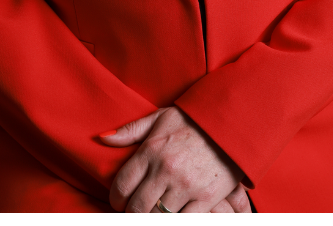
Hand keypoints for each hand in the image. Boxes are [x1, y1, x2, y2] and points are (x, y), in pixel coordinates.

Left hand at [99, 106, 250, 211]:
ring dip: (152, 217)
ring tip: (152, 211)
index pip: (122, 186)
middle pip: (136, 208)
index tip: (120, 201)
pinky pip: (182, 221)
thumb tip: (102, 138)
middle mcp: (165, 169)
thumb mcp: (160, 118)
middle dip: (131, 213)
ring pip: (157, 217)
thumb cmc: (192, 121)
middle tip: (134, 211)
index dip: (116, 199)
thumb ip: (130, 130)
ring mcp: (185, 186)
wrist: (229, 124)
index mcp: (151, 150)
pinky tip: (171, 214)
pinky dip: (174, 220)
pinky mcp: (205, 198)